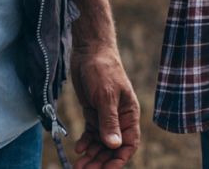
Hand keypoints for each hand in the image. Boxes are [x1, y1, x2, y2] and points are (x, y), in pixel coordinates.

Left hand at [71, 45, 139, 168]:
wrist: (89, 52)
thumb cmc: (103, 70)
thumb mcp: (106, 96)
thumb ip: (109, 121)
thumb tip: (114, 145)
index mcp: (129, 114)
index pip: (129, 144)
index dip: (119, 159)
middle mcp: (119, 118)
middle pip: (112, 147)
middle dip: (101, 160)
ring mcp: (105, 116)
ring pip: (100, 143)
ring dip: (92, 155)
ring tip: (78, 165)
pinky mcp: (93, 112)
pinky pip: (91, 133)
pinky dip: (85, 142)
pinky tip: (78, 148)